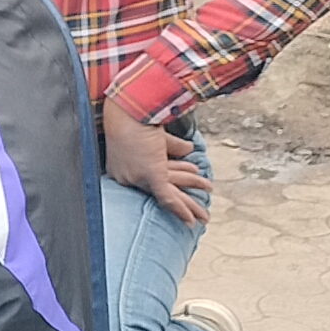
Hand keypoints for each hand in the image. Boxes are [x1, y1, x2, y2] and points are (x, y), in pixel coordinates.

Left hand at [101, 99, 210, 225]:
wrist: (129, 109)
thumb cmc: (136, 117)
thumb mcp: (155, 136)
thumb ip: (170, 146)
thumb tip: (189, 149)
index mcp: (124, 168)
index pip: (152, 181)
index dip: (176, 179)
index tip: (192, 180)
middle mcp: (129, 177)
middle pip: (160, 194)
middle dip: (182, 205)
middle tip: (195, 218)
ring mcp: (140, 177)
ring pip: (171, 196)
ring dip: (191, 205)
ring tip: (205, 216)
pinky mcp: (152, 174)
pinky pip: (168, 197)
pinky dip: (181, 210)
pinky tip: (191, 221)